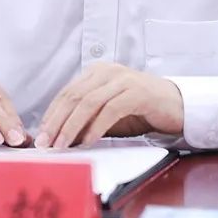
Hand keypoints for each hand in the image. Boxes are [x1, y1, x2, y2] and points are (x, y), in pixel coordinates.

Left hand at [34, 63, 183, 148]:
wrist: (176, 105)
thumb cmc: (139, 110)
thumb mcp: (108, 113)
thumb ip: (87, 119)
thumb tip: (60, 137)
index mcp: (97, 72)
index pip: (67, 92)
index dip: (51, 114)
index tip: (40, 136)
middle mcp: (108, 71)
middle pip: (74, 96)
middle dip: (56, 122)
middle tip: (45, 143)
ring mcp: (123, 79)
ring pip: (88, 102)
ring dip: (72, 126)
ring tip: (61, 146)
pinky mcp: (137, 92)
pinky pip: (110, 109)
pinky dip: (96, 127)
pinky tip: (87, 141)